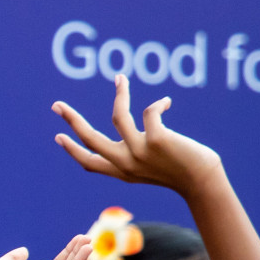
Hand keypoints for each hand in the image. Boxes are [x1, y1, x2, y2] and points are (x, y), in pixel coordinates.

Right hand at [53, 75, 224, 195]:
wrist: (203, 181)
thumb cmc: (181, 172)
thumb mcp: (150, 167)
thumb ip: (133, 153)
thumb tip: (124, 125)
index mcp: (121, 171)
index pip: (89, 161)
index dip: (72, 149)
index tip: (58, 136)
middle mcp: (125, 162)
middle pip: (89, 138)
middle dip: (71, 120)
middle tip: (56, 105)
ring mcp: (140, 151)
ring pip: (118, 116)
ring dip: (119, 93)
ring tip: (120, 78)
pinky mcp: (157, 140)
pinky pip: (150, 111)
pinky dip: (159, 104)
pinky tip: (167, 103)